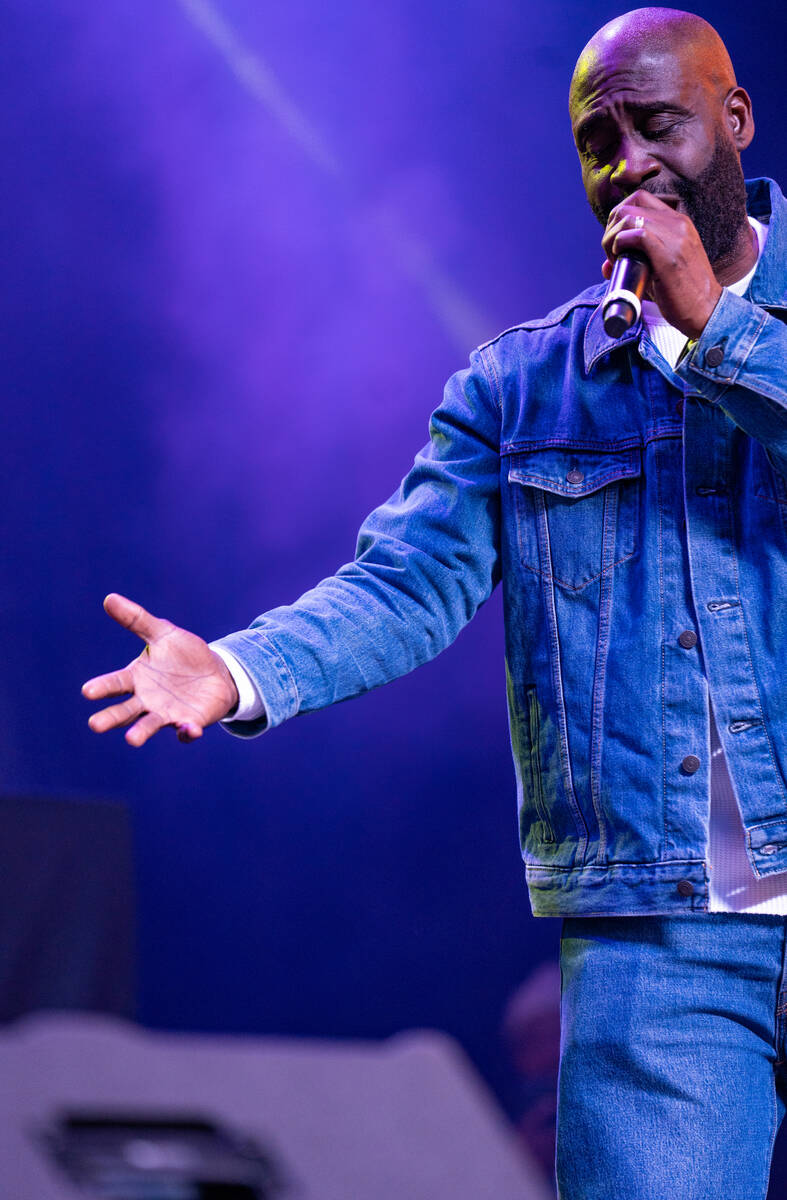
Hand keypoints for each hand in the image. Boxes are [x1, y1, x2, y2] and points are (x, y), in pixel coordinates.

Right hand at [82, 593, 239, 746]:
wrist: (216, 672)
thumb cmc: (184, 654)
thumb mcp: (163, 633)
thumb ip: (137, 620)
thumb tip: (108, 598)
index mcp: (136, 678)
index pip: (115, 683)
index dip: (102, 687)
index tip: (87, 691)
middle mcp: (146, 700)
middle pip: (124, 711)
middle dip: (110, 718)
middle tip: (95, 724)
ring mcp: (166, 714)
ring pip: (149, 725)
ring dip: (141, 732)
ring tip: (131, 739)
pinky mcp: (189, 723)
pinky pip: (186, 731)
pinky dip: (186, 732)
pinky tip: (188, 729)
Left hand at [601, 190, 722, 338]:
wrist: (707, 311)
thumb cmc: (682, 295)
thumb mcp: (660, 270)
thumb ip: (636, 261)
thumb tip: (606, 266)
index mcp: (678, 222)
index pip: (640, 198)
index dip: (619, 216)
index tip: (615, 240)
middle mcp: (678, 223)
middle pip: (629, 205)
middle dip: (611, 226)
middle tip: (611, 252)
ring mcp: (675, 237)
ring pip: (628, 216)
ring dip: (611, 237)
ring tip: (614, 258)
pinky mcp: (669, 255)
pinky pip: (637, 234)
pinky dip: (619, 243)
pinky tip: (619, 258)